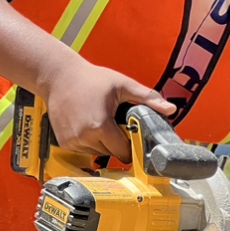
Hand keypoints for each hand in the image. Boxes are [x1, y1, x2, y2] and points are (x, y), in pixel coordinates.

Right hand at [38, 54, 174, 161]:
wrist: (58, 77)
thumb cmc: (90, 78)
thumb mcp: (122, 84)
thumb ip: (147, 97)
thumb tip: (171, 109)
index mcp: (100, 125)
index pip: (123, 151)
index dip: (132, 145)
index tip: (134, 135)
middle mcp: (84, 137)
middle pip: (111, 153)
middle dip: (118, 142)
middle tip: (118, 124)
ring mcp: (72, 141)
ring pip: (98, 153)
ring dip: (104, 143)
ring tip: (103, 122)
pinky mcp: (64, 143)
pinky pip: (85, 150)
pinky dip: (91, 142)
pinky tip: (90, 124)